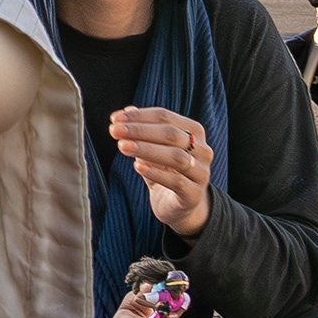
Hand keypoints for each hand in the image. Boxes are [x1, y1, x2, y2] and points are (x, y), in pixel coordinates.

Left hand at [111, 106, 215, 235]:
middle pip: (172, 135)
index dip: (139, 116)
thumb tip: (124, 112)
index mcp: (194, 132)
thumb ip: (140, 130)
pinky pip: (177, 181)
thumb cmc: (163, 170)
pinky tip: (138, 167)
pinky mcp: (194, 194)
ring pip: (177, 157)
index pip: (165, 117)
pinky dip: (157, 173)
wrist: (177, 205)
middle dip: (140, 131)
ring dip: (147, 150)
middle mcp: (202, 150)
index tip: (114, 119)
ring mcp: (201, 173)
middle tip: (115, 131)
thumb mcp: (151, 148)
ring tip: (123, 147)